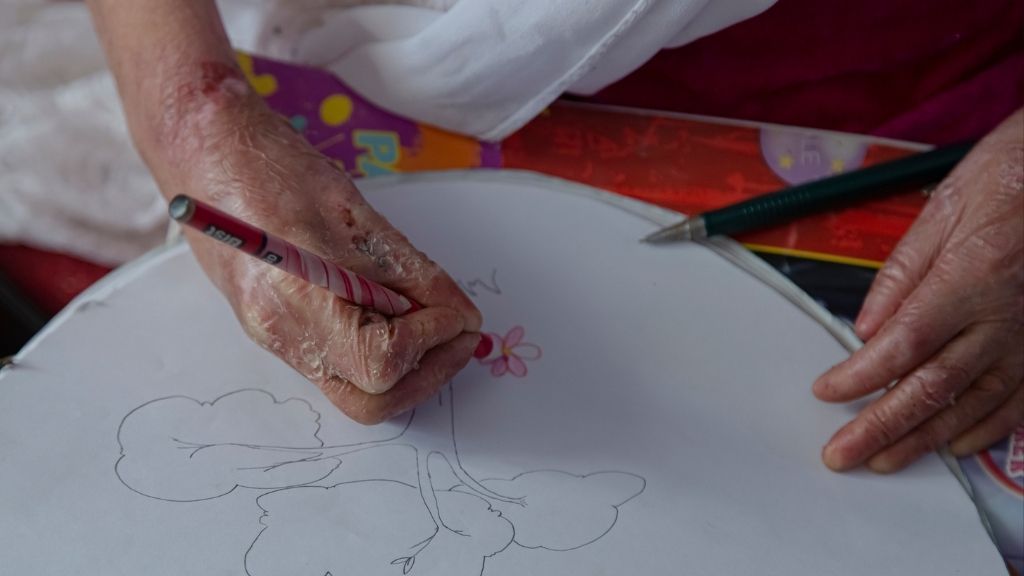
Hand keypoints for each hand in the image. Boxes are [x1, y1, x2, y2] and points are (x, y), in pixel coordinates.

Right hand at [167, 90, 481, 424]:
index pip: (380, 362)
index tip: (456, 311)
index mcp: (294, 299)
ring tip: (434, 322)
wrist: (201, 149)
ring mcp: (274, 335)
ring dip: (408, 367)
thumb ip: (409, 272)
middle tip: (459, 333)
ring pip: (355, 389)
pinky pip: (339, 364)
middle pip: (369, 400)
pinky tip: (397, 313)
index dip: (430, 341)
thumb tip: (457, 313)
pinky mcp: (277, 328)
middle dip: (428, 373)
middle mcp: (279, 331)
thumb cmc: (268, 165)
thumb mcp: (355, 211)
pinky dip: (381, 351)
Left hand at [813, 108, 1023, 471]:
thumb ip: (903, 272)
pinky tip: (953, 443)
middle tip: (841, 454)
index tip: (825, 392)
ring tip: (884, 460)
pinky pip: (1019, 401)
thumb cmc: (1011, 178)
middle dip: (881, 426)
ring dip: (924, 438)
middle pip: (931, 386)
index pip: (902, 344)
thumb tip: (866, 327)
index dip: (860, 376)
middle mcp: (1005, 318)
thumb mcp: (946, 208)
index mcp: (969, 278)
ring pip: (973, 404)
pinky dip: (984, 428)